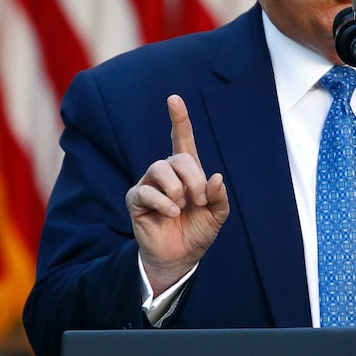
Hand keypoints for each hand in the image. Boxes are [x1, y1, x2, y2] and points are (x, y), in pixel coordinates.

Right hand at [125, 94, 228, 293]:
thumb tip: (216, 177)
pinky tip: (172, 213)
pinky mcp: (136, 200)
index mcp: (188, 172)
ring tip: (182, 206)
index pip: (182, 139)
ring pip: (159, 168)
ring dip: (177, 188)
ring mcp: (149, 184)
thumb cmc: (198, 231)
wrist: (180, 257)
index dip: (179, 119)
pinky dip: (163, 202)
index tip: (174, 99)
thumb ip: (219, 196)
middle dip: (194, 178)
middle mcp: (167, 173)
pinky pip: (146, 191)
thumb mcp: (217, 215)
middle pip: (178, 157)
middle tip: (199, 200)